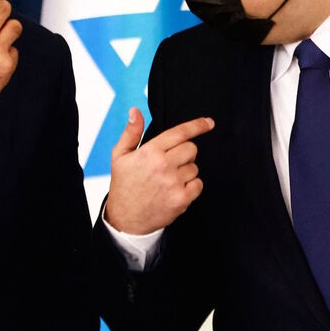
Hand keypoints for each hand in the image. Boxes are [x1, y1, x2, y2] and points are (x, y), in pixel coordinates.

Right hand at [105, 109, 213, 234]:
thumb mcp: (120, 155)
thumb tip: (136, 111)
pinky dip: (191, 186)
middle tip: (169, 163)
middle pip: (191, 149)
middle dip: (184, 153)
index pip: (180, 133)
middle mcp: (163, 166)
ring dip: (186, 171)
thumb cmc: (124, 185)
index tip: (209, 122)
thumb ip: (131, 132)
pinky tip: (175, 190)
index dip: (197, 125)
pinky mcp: (181, 199)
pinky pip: (198, 184)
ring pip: (195, 167)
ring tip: (168, 180)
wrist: (126, 218)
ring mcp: (174, 183)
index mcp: (150, 152)